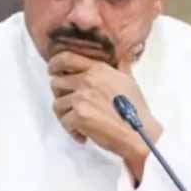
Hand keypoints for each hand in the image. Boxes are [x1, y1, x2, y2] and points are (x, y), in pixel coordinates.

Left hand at [48, 51, 162, 180]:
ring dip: (66, 116)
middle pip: (56, 83)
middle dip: (61, 96)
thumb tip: (126, 55)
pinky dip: (72, 131)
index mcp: (98, 69)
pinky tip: (84, 135)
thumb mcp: (129, 81)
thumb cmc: (136, 110)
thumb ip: (121, 67)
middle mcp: (87, 80)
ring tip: (80, 124)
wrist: (138, 133)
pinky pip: (64, 122)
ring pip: (57, 105)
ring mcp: (82, 97)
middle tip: (71, 107)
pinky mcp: (79, 115)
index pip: (66, 58)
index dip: (54, 64)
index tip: (52, 71)